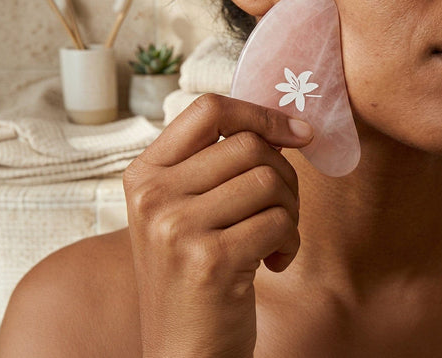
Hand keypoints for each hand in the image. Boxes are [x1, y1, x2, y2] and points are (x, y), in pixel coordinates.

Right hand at [123, 94, 313, 357]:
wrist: (184, 353)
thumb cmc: (194, 279)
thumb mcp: (185, 214)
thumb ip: (214, 166)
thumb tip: (286, 125)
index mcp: (144, 175)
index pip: (208, 109)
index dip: (261, 113)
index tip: (297, 132)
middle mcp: (153, 196)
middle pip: (249, 145)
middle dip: (284, 174)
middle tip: (281, 210)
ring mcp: (177, 227)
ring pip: (269, 181)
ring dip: (290, 212)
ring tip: (274, 240)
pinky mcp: (209, 259)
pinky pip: (279, 222)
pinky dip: (290, 243)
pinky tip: (272, 264)